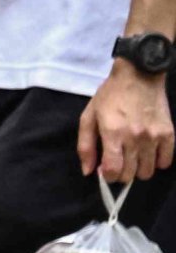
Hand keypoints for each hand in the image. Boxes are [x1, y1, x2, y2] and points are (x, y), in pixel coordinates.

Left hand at [83, 62, 175, 183]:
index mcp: (112, 133)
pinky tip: (148, 153)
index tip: (105, 171)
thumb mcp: (89, 116)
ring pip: (148, 171)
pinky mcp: (169, 134)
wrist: (138, 76)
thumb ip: (86, 146)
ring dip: (138, 170)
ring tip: (133, 158)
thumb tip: (88, 172)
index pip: (113, 170)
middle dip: (121, 174)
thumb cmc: (109, 96)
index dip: (108, 177)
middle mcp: (135, 138)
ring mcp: (154, 137)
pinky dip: (157, 163)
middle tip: (118, 163)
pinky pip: (166, 162)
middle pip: (130, 174)